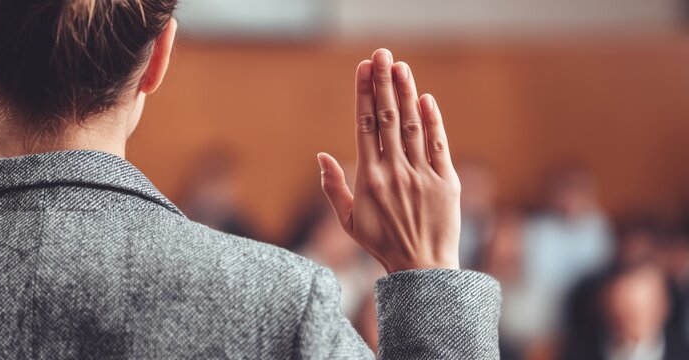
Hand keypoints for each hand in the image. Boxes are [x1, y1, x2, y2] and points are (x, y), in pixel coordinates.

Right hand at [318, 49, 460, 272]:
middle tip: (381, 54)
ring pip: (412, 126)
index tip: (363, 70)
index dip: (364, 95)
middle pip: (388, 118)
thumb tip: (321, 155)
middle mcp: (394, 171)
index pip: (365, 126)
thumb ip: (333, 187)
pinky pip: (438, 146)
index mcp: (368, 178)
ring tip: (401, 67)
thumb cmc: (381, 243)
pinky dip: (433, 121)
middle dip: (383, 83)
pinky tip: (426, 99)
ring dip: (407, 93)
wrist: (421, 267)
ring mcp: (421, 175)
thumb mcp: (348, 220)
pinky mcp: (445, 181)